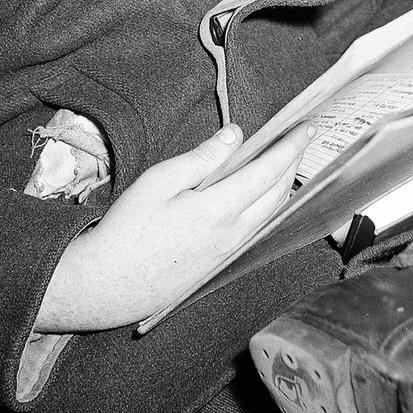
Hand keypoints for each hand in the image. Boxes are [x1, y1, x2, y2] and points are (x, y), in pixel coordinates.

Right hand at [35, 121, 312, 330]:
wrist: (107, 286)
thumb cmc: (126, 229)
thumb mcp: (158, 181)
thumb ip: (201, 157)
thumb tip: (234, 135)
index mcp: (219, 210)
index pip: (269, 171)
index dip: (290, 147)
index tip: (305, 127)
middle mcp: (233, 234)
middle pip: (279, 194)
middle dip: (292, 164)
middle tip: (297, 140)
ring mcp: (229, 253)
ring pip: (271, 215)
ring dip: (283, 186)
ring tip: (283, 162)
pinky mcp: (220, 265)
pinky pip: (256, 229)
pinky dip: (267, 206)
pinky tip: (258, 195)